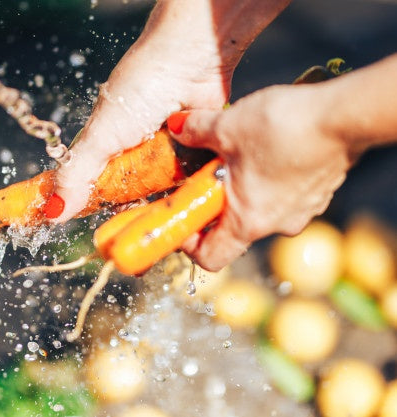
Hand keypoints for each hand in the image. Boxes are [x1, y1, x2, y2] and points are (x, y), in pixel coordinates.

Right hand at [52, 0, 291, 221]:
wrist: (191, 60)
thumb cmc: (140, 88)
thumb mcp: (101, 135)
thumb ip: (77, 173)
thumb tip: (51, 213)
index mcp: (106, 151)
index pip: (93, 191)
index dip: (92, 212)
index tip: (100, 237)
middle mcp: (135, 156)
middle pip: (131, 199)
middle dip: (134, 215)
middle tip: (138, 232)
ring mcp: (166, 156)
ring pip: (162, 195)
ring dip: (163, 207)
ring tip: (165, 224)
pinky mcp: (195, 154)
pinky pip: (190, 183)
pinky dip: (190, 193)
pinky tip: (190, 207)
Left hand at [169, 83, 357, 270]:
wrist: (346, 116)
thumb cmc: (285, 128)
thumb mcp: (226, 127)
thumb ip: (195, 131)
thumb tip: (177, 127)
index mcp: (247, 222)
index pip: (210, 257)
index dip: (189, 243)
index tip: (182, 218)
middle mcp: (276, 226)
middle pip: (232, 230)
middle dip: (214, 204)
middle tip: (204, 175)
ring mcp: (300, 212)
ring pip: (258, 209)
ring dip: (241, 188)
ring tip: (236, 154)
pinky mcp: (316, 194)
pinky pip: (282, 195)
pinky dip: (267, 180)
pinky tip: (267, 148)